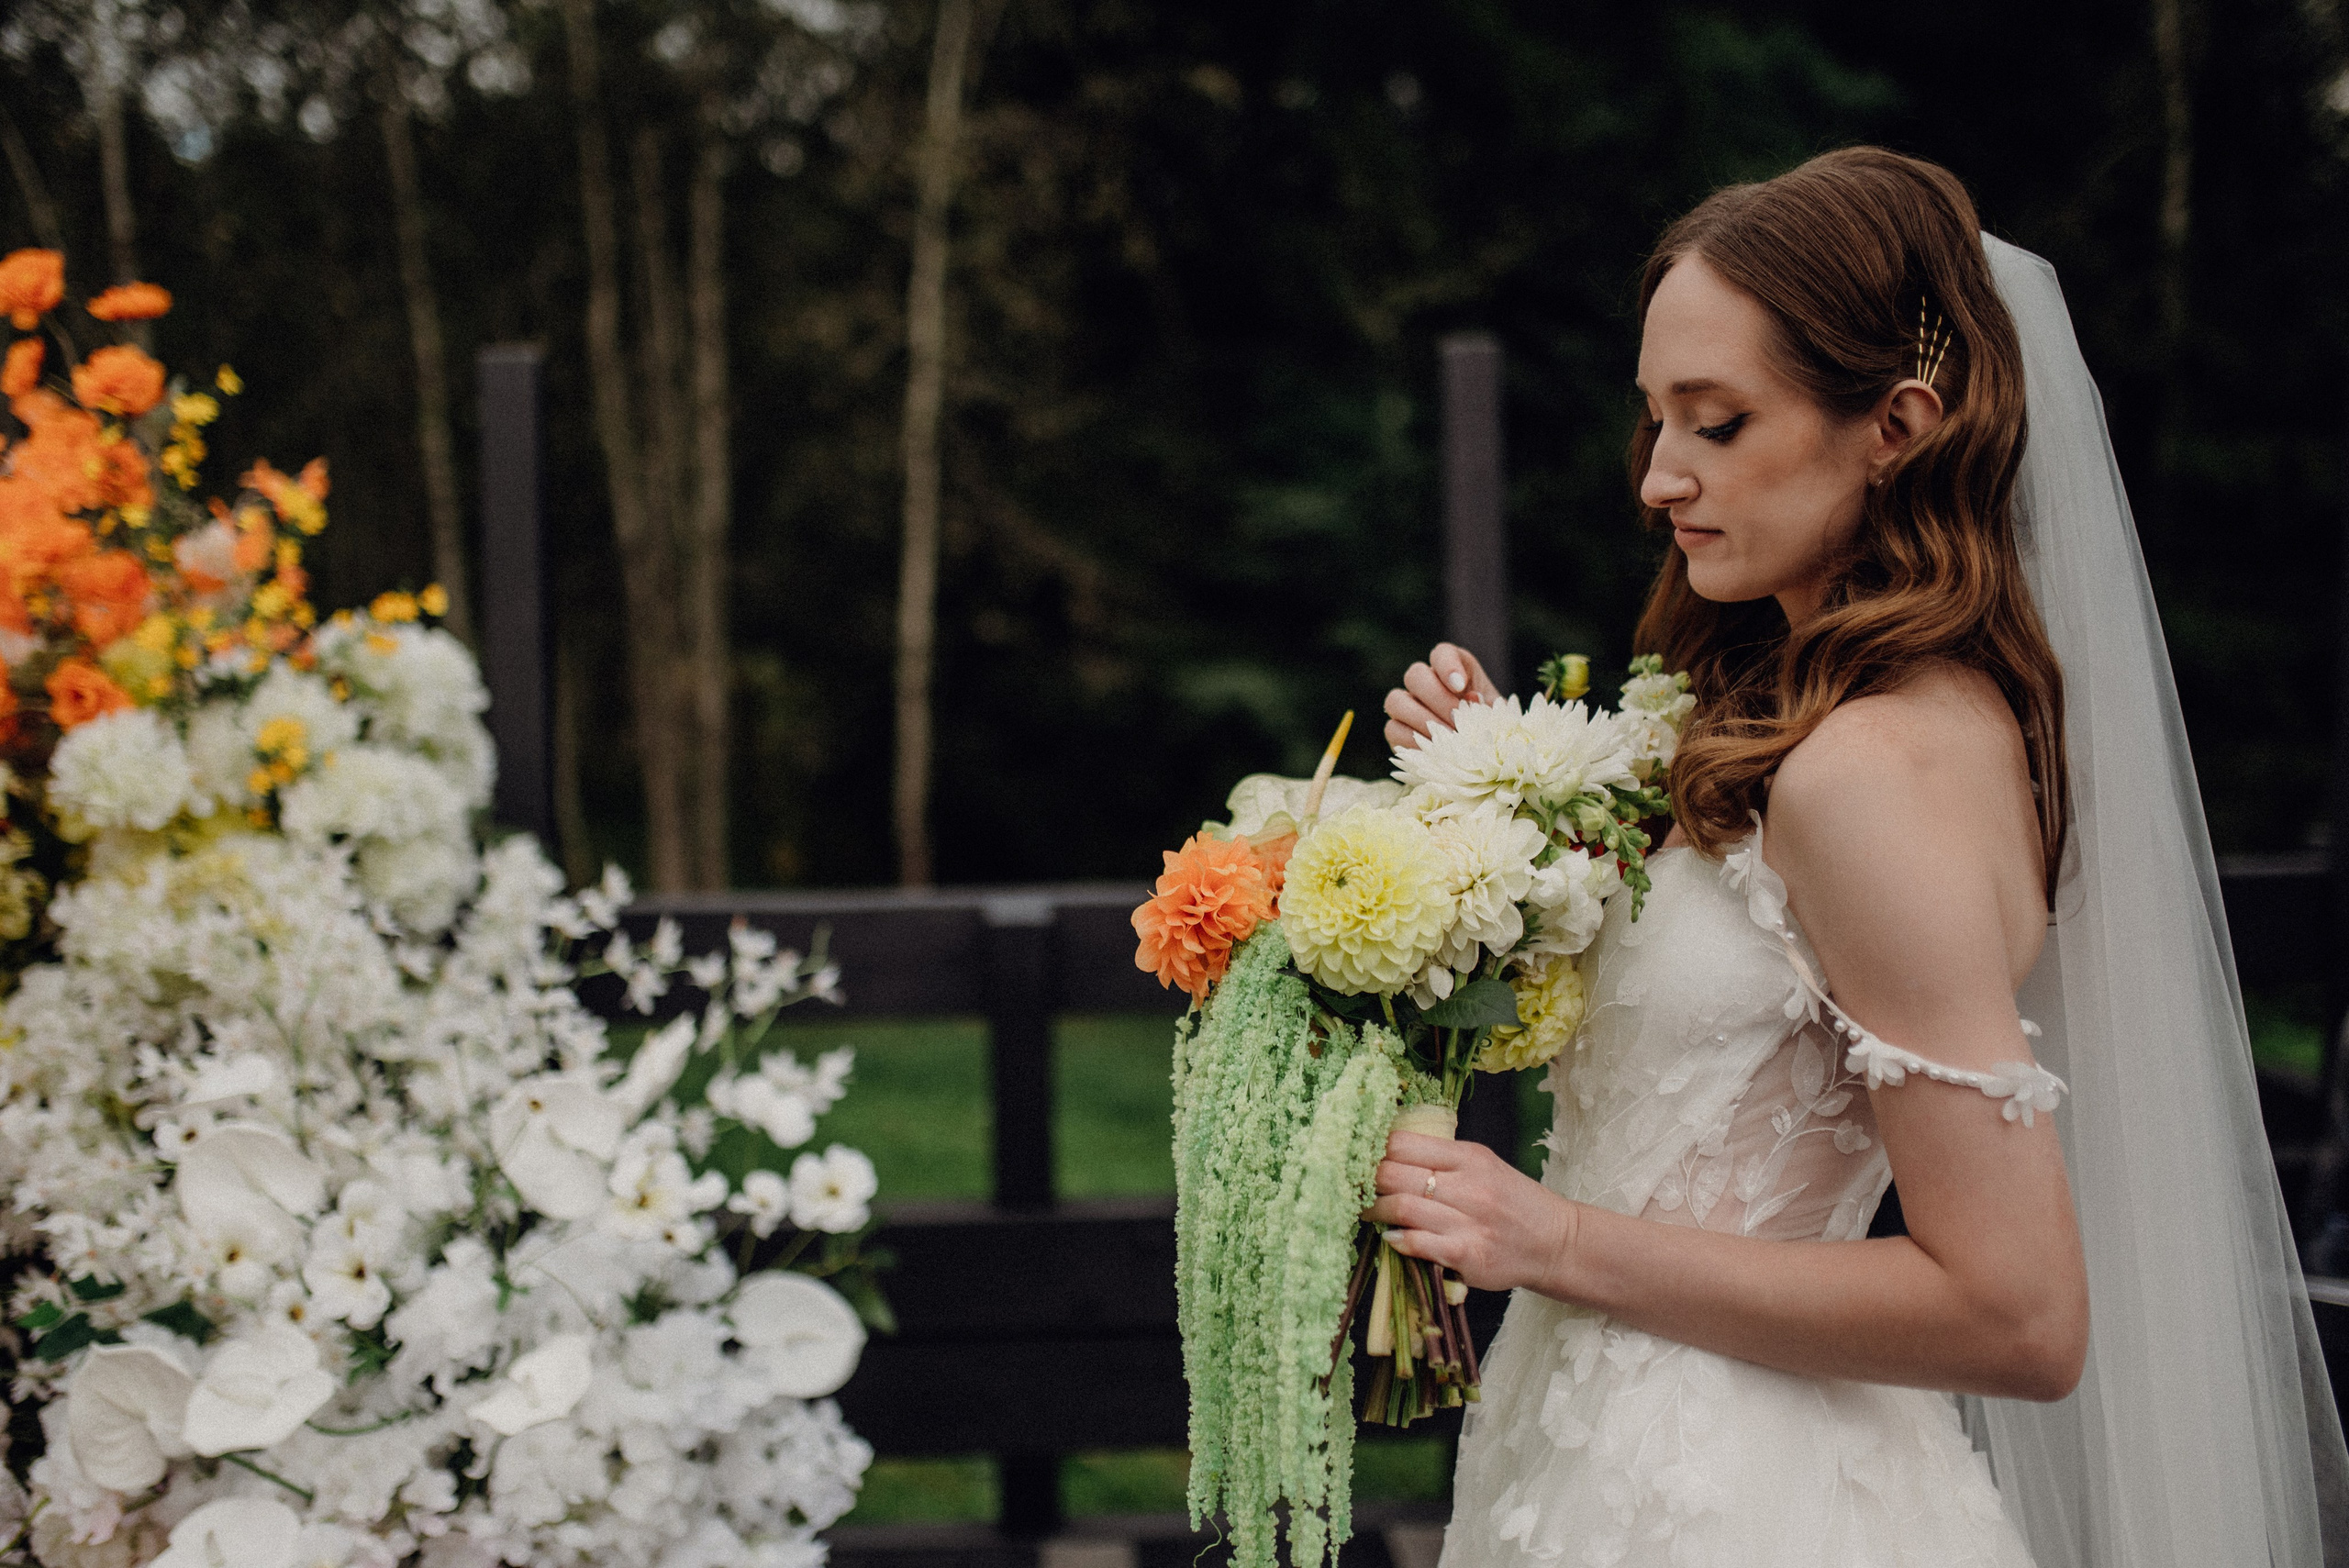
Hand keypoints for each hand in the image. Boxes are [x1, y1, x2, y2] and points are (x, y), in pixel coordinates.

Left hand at [1367, 1130, 1578, 1294]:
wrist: (1555, 1242)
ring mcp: (1469, 1222)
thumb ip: (1442, 1158)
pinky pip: (1419, 1244)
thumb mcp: (1483, 1165)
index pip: (1403, 1143)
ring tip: (1367, 1212)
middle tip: (1354, 1186)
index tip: (1359, 1157)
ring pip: (1403, 1208)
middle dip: (1366, 1180)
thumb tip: (1387, 1153)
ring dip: (1375, 1210)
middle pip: (1395, 1174)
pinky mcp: (1468, 1255)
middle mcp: (1469, 1186)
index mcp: (1469, 1156)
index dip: (1372, 1150)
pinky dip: (1398, 1240)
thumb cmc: (1513, 1202)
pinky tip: (1391, 1238)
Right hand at [1382, 643, 1501, 751]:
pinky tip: (1433, 750)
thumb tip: (1470, 701)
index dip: (1448, 666)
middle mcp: (1424, 680)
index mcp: (1451, 668)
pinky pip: (1393, 729)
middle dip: (1437, 699)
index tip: (1460, 686)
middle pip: (1415, 676)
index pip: (1442, 654)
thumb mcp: (1497, 711)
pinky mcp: (1396, 730)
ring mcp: (1405, 704)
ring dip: (1422, 720)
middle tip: (1457, 720)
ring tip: (1446, 737)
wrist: (1482, 750)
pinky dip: (1413, 740)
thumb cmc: (1490, 726)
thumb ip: (1485, 703)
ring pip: (1396, 701)